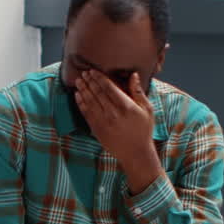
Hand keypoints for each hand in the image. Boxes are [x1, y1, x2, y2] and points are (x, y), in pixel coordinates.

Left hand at [74, 71, 162, 191]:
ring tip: (78, 81)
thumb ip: (138, 91)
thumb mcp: (146, 109)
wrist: (135, 152)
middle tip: (83, 73)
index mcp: (126, 106)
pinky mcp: (96, 129)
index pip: (109, 87)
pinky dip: (80, 103)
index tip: (92, 71)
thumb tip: (134, 74)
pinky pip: (86, 113)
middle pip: (97, 93)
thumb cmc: (143, 129)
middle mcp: (112, 113)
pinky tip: (77, 95)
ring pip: (90, 101)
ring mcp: (103, 121)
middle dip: (89, 81)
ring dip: (82, 90)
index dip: (99, 78)